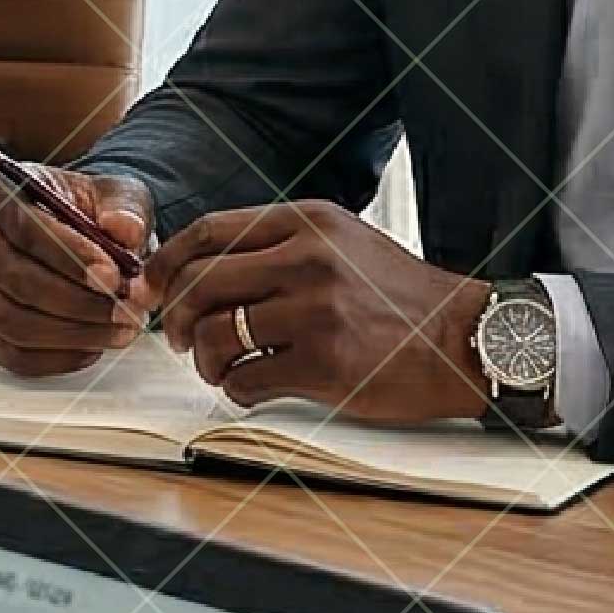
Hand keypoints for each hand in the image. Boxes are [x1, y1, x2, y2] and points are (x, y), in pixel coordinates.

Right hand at [0, 165, 148, 375]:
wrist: (78, 234)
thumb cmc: (92, 211)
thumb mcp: (118, 194)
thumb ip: (126, 208)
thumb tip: (125, 230)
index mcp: (2, 192)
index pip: (26, 228)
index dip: (70, 256)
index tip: (113, 276)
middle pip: (17, 279)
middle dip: (79, 301)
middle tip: (127, 310)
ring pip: (13, 322)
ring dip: (73, 333)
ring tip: (120, 330)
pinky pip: (11, 354)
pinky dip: (56, 358)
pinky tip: (93, 347)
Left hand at [144, 202, 498, 424]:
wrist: (465, 338)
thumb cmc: (399, 298)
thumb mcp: (342, 245)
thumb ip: (279, 247)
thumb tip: (198, 270)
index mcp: (307, 222)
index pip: (208, 231)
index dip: (165, 263)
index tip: (148, 289)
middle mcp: (307, 258)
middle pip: (198, 284)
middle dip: (172, 317)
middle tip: (177, 339)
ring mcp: (314, 311)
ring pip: (212, 335)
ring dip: (203, 360)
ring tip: (223, 368)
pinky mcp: (323, 362)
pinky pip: (244, 379)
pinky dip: (236, 389)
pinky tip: (254, 388)